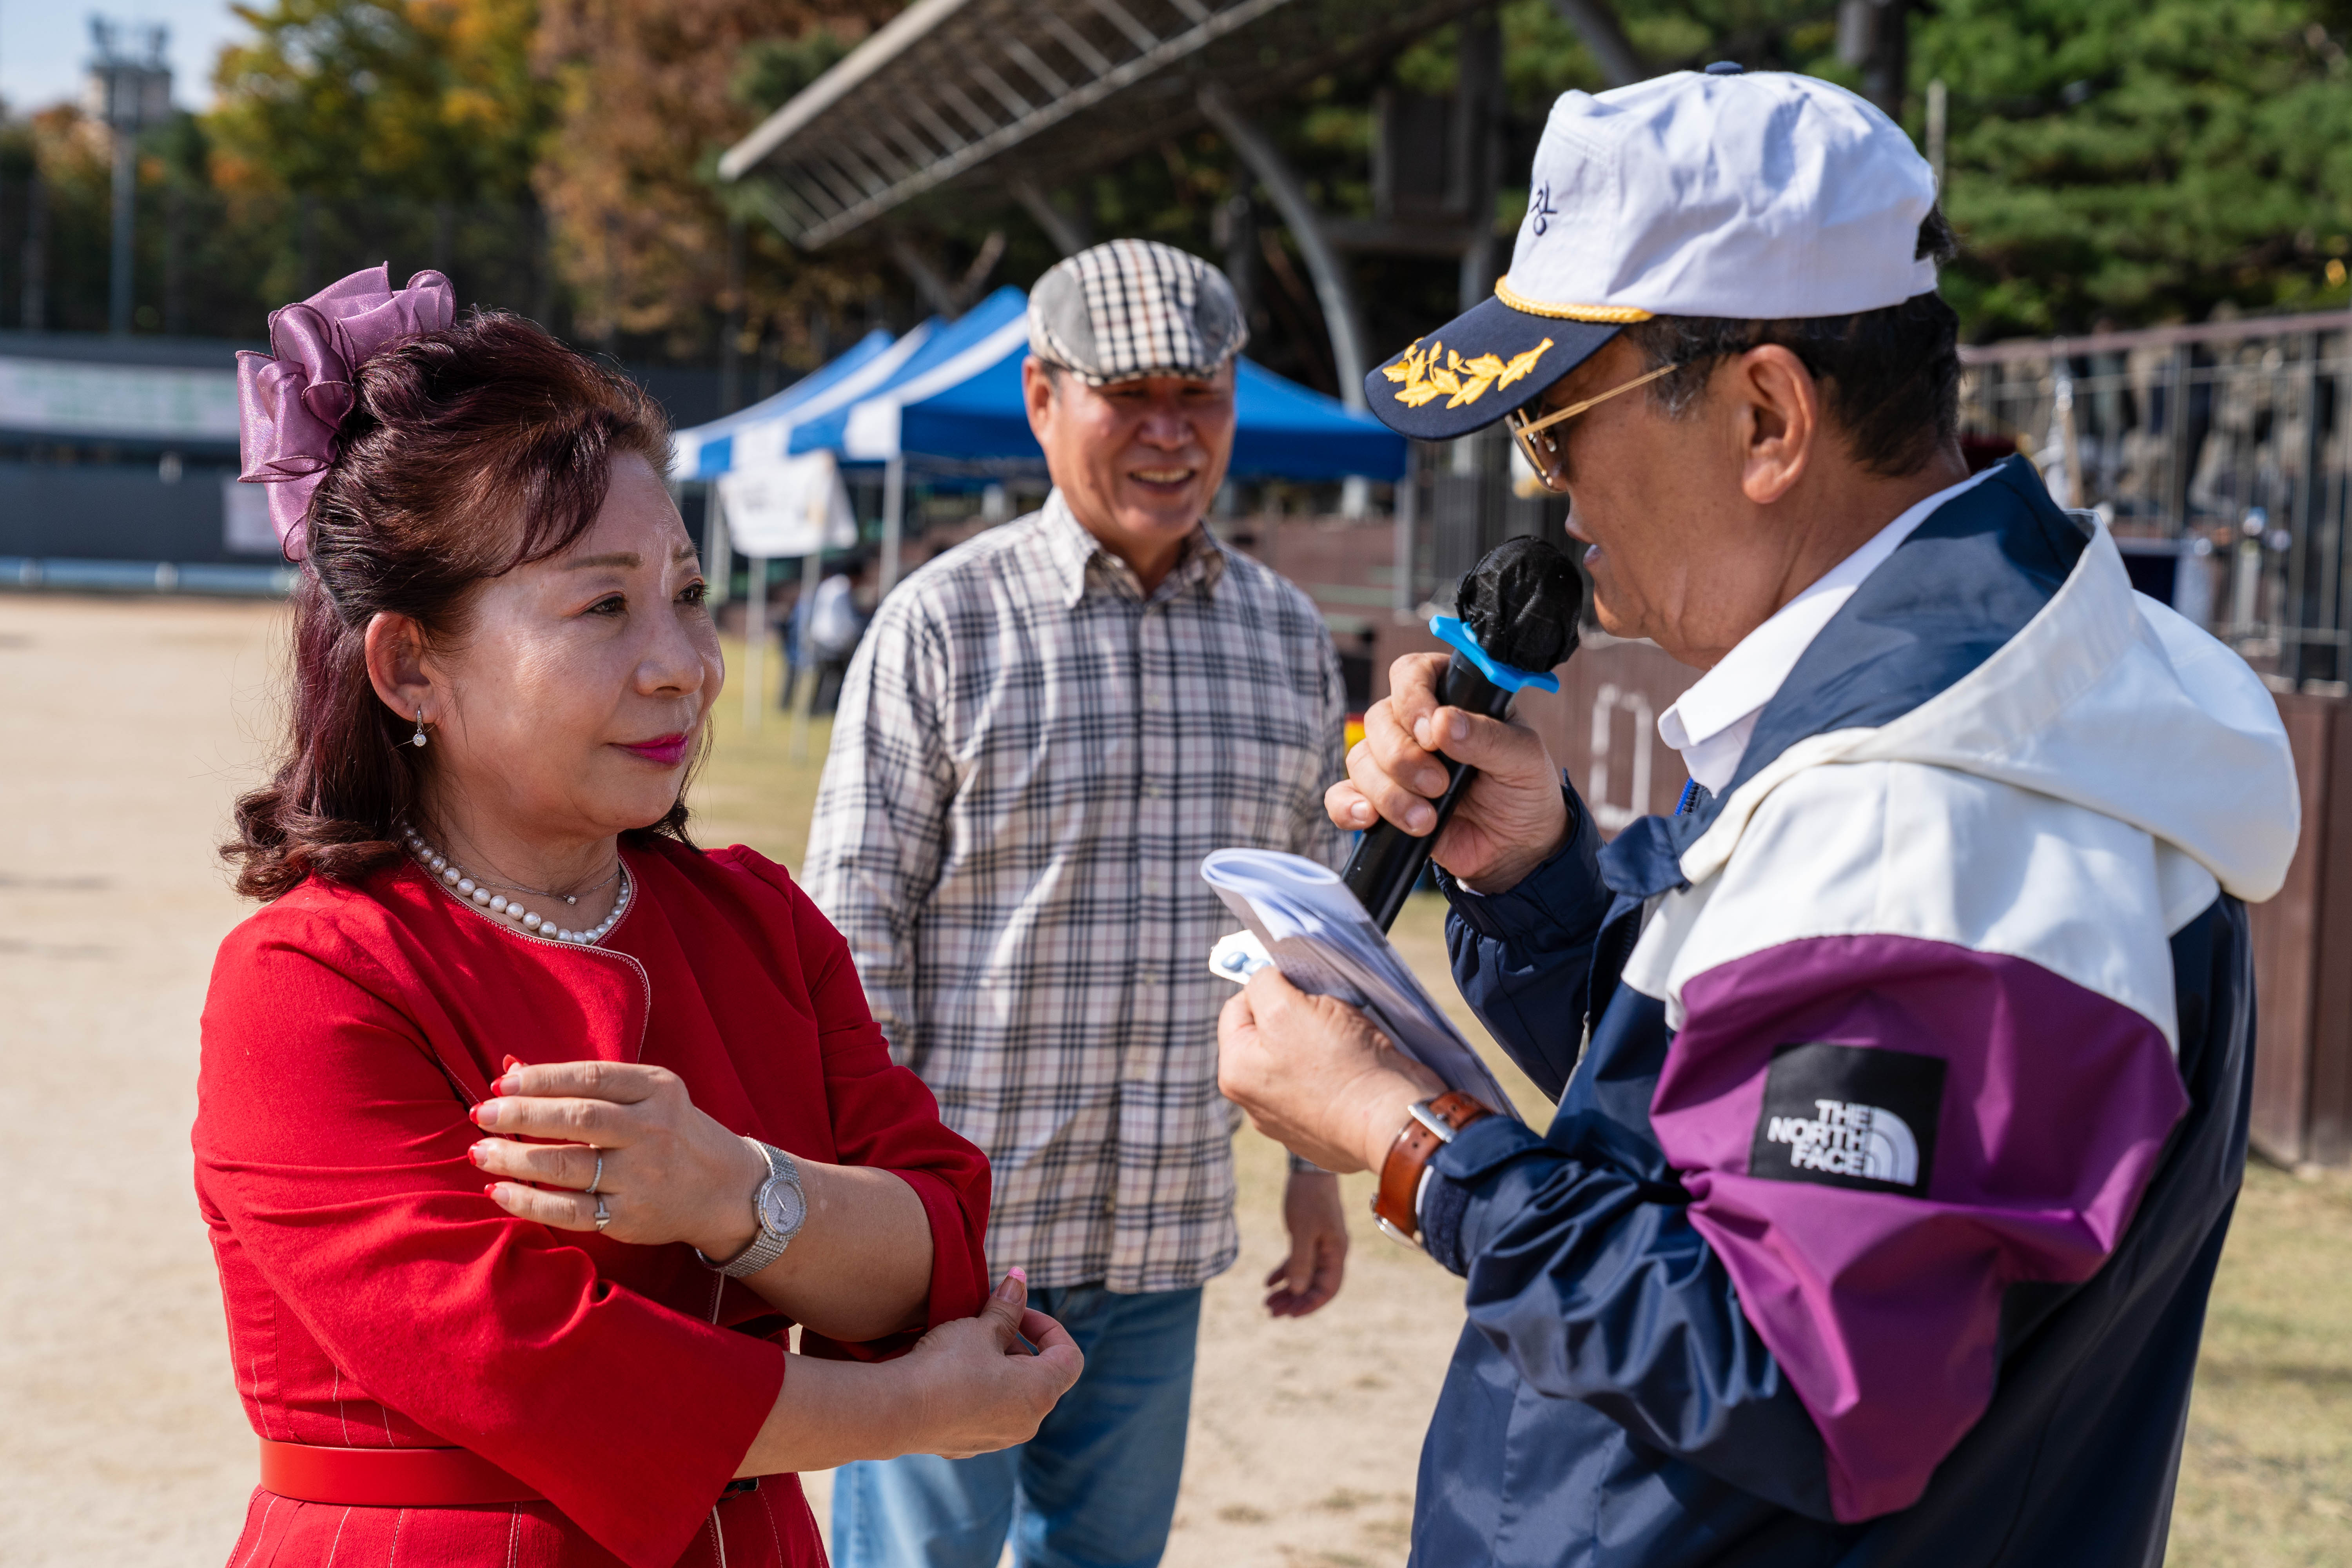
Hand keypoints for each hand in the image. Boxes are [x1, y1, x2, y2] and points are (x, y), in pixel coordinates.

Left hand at [470, 1058, 767, 1257]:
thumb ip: (584, 1083)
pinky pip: (570, 1211)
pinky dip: (530, 1202)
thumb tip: (510, 1068)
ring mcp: (642, 1176)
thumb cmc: (670, 1131)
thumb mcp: (644, 1095)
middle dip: (522, 1115)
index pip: (590, 1078)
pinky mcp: (630, 1216)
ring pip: (568, 1166)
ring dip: (515, 1158)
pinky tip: (500, 1191)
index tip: (501, 1083)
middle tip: (482, 1115)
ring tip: (479, 1152)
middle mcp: (652, 1130)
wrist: (724, 1188)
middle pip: (578, 1119)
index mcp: (657, 1089)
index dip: (541, 1079)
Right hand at [891, 1269, 1084, 1457]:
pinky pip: (985, 1412)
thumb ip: (1007, 1307)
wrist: (895, 1412)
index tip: (1018, 1311)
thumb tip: (1020, 1280)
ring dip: (997, 1366)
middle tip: (985, 1323)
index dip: (1048, 1327)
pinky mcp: (969, 1446)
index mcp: (1040, 1393)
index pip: (1069, 1356)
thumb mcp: (980, 1328)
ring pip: (1012, 1395)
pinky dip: (978, 1390)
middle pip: (1039, 1376)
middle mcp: (1027, 1423)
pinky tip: (948, 1375)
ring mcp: (998, 1439)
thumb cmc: (946, 1366)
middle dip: (1016, 1344)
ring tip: (965, 1347)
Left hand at [1218, 968, 1443, 1175]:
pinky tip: (1360, 1063)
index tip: (1302, 986)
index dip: (1271, 987)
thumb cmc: (1341, 1065)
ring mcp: (1292, 1119)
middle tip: (1328, 1013)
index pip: (1238, 1008)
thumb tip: (1265, 980)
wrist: (1395, 1121)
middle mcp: (1257, 1101)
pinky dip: (1342, 1067)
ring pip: (1302, 1054)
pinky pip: (1327, 1080)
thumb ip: (1264, 985)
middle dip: (1298, 1014)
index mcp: (1236, 1073)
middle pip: (1270, 1032)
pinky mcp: (1327, 1126)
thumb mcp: (1286, 1007)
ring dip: (1323, 1039)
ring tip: (1349, 1039)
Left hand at [1265, 1168, 1346, 1317]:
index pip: (1327, 1290)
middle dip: (1293, 1301)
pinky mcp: (1308, 1238)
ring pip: (1303, 1276)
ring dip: (1287, 1291)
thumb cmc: (1309, 1198)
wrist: (1308, 1169)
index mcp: (1336, 1253)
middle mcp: (1330, 1253)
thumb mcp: (1303, 1231)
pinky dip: (1283, 1273)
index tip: (1290, 1314)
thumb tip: (1297, 1291)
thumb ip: (1301, 1262)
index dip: (1310, 1305)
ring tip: (1266, 1303)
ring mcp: (1320, 1246)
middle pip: (1313, 1286)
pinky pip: (1297, 1263)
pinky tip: (1267, 1283)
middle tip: (1271, 1312)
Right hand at [1326, 651, 1569, 893]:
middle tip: (1438, 785)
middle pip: (1378, 719)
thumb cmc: (1523, 790)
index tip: (1433, 735)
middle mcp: (1415, 724)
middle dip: (1402, 758)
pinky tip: (1369, 819)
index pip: (1411, 674)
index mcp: (1451, 696)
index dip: (1413, 700)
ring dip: (1388, 792)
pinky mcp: (1379, 800)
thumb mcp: (1523, 759)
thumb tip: (1444, 722)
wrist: (1517, 848)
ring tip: (1426, 819)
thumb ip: (1487, 738)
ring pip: (1359, 759)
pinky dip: (1348, 807)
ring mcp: (1394, 763)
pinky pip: (1342, 796)